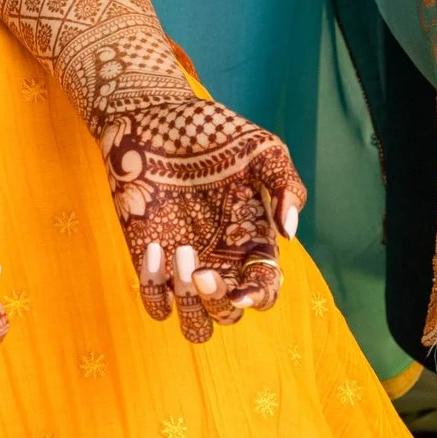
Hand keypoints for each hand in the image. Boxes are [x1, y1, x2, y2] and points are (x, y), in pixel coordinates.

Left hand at [96, 86, 305, 343]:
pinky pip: (154, 302)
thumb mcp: (263, 148)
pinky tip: (154, 246)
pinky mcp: (146, 257)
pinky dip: (153, 288)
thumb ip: (287, 187)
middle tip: (202, 272)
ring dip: (189, 305)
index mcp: (252, 241)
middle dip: (220, 304)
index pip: (265, 291)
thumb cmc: (211, 131)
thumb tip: (290, 234)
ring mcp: (182, 262)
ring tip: (180, 256)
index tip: (243, 290)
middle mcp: (220, 259)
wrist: (152, 115)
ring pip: (195, 323)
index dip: (258, 299)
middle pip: (230, 315)